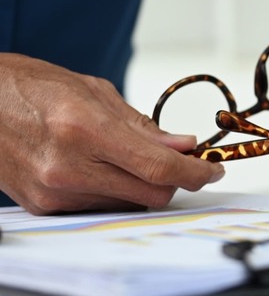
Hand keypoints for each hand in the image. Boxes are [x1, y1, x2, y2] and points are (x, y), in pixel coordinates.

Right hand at [0, 54, 224, 213]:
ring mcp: (53, 192)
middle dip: (175, 181)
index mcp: (84, 129)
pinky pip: (100, 207)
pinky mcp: (43, 207)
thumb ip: (142, 126)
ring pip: (128, 204)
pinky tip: (101, 167)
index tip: (212, 169)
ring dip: (143, 185)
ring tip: (127, 156)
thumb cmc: (28, 88)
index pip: (159, 167)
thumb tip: (183, 145)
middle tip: (181, 162)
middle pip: (151, 194)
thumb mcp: (93, 92)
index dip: (195, 172)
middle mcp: (68, 166)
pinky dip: (114, 190)